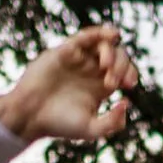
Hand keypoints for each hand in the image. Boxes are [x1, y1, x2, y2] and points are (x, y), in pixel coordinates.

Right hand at [0, 25, 138, 143]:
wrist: (31, 116)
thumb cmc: (60, 124)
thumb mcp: (91, 129)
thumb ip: (113, 122)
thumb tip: (126, 102)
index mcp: (101, 86)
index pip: (124, 71)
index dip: (130, 73)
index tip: (128, 85)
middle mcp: (92, 70)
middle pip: (117, 55)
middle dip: (121, 66)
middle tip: (111, 82)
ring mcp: (79, 59)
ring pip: (103, 44)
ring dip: (111, 52)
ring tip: (106, 66)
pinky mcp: (65, 51)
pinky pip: (85, 37)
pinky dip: (98, 33)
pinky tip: (110, 36)